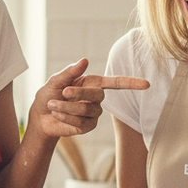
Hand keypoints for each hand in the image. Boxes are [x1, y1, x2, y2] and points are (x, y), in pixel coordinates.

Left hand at [28, 58, 148, 137]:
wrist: (40, 117)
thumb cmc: (48, 95)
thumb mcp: (56, 81)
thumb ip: (70, 72)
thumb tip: (85, 60)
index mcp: (92, 83)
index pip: (116, 83)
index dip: (131, 83)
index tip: (146, 84)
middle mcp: (96, 98)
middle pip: (98, 94)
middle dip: (79, 93)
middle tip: (63, 92)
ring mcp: (93, 113)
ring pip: (86, 110)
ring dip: (66, 107)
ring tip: (53, 105)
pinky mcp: (87, 127)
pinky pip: (80, 122)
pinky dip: (65, 118)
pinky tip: (58, 116)